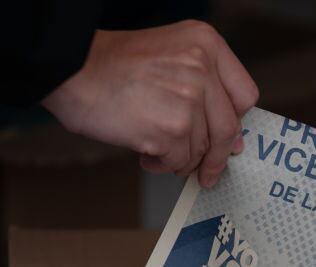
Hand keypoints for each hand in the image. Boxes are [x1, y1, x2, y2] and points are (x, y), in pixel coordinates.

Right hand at [43, 20, 258, 187]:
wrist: (71, 71)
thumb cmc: (112, 67)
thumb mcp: (170, 55)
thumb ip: (203, 84)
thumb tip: (229, 138)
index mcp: (206, 43)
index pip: (245, 94)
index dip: (236, 122)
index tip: (230, 141)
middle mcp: (203, 68)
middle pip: (229, 130)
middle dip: (216, 157)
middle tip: (206, 173)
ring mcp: (190, 99)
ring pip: (201, 150)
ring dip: (179, 158)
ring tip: (153, 147)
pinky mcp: (172, 129)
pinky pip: (180, 161)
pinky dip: (162, 165)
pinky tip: (144, 153)